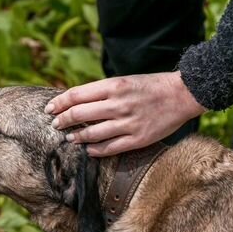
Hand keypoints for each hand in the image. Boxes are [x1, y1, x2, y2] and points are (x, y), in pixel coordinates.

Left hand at [45, 72, 205, 156]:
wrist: (182, 94)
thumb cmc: (150, 86)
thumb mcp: (124, 81)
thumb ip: (101, 92)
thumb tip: (75, 102)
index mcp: (114, 86)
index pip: (76, 95)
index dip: (59, 103)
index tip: (50, 109)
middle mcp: (118, 104)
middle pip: (79, 115)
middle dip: (63, 121)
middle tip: (56, 125)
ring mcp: (128, 123)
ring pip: (91, 134)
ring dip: (76, 137)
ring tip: (70, 138)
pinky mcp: (138, 139)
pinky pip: (109, 148)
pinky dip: (95, 150)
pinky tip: (88, 150)